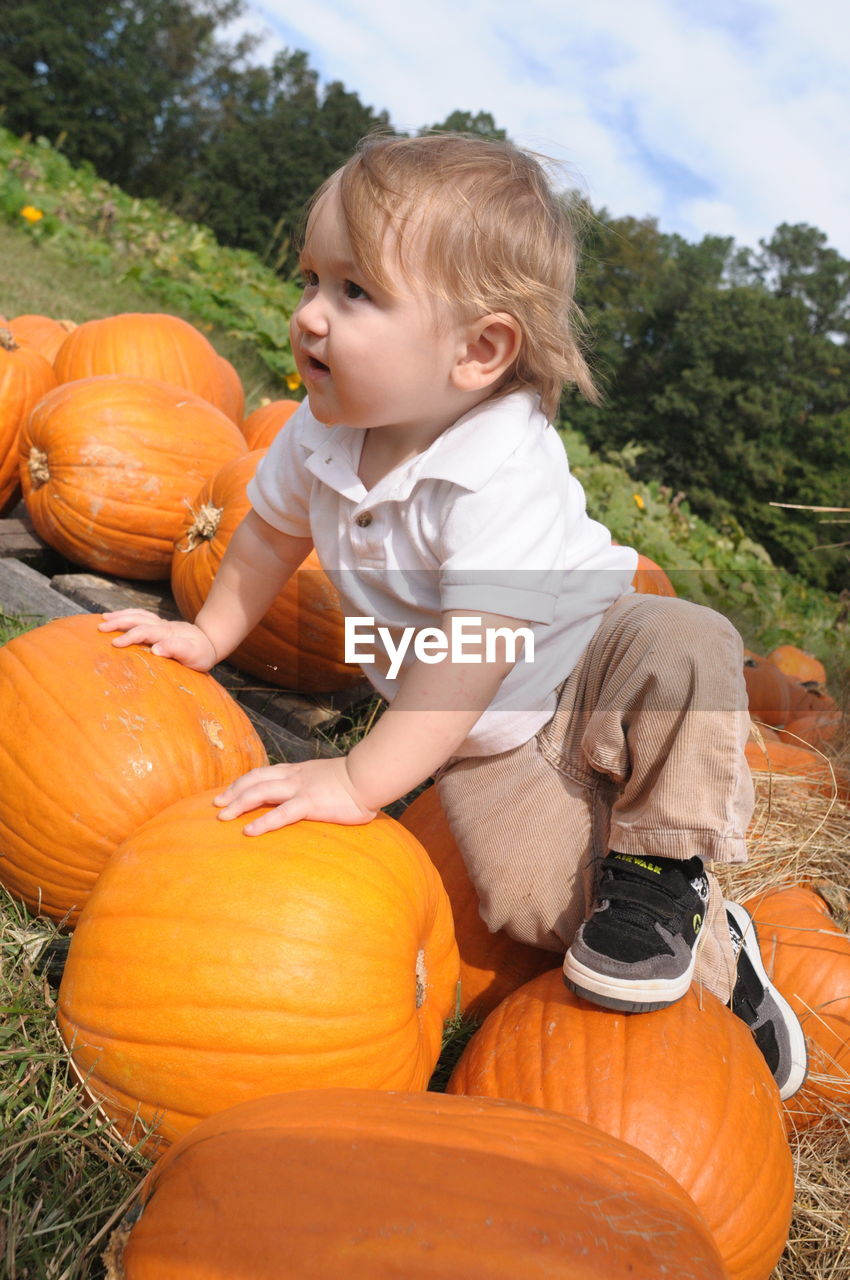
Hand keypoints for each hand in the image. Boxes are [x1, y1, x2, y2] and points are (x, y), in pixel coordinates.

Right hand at [98, 609, 217, 670]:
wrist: (210, 642)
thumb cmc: (201, 653)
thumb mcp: (194, 655)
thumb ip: (176, 649)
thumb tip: (155, 649)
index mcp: (167, 633)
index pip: (144, 632)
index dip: (129, 637)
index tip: (115, 644)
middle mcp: (162, 625)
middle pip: (137, 619)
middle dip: (118, 622)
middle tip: (100, 628)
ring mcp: (160, 623)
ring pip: (137, 615)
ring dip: (120, 615)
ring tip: (103, 619)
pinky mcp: (159, 624)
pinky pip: (141, 615)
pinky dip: (128, 614)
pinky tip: (118, 617)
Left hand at [214, 758, 378, 834]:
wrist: (370, 775)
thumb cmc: (356, 781)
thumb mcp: (328, 780)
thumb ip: (317, 788)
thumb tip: (316, 799)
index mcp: (298, 771)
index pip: (263, 773)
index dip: (242, 782)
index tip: (228, 792)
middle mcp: (294, 777)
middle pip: (254, 780)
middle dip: (232, 792)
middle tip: (216, 805)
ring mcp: (300, 789)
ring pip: (260, 792)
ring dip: (238, 804)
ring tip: (222, 817)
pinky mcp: (310, 804)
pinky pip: (281, 813)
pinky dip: (263, 822)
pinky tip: (249, 831)